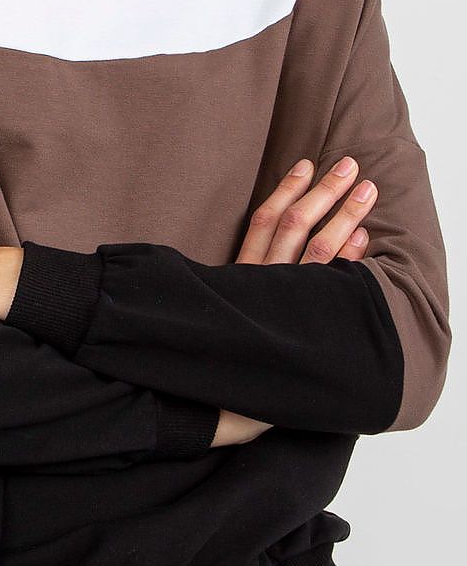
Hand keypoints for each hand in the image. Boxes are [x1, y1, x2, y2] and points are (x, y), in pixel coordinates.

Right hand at [211, 154, 376, 447]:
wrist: (199, 401)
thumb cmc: (212, 359)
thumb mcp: (220, 310)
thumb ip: (237, 288)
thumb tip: (250, 258)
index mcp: (238, 276)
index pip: (263, 222)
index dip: (286, 191)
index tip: (306, 165)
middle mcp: (259, 284)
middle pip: (293, 224)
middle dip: (323, 192)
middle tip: (348, 164)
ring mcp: (278, 301)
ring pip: (313, 248)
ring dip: (342, 215)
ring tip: (365, 189)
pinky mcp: (294, 323)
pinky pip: (325, 284)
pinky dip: (346, 258)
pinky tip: (363, 238)